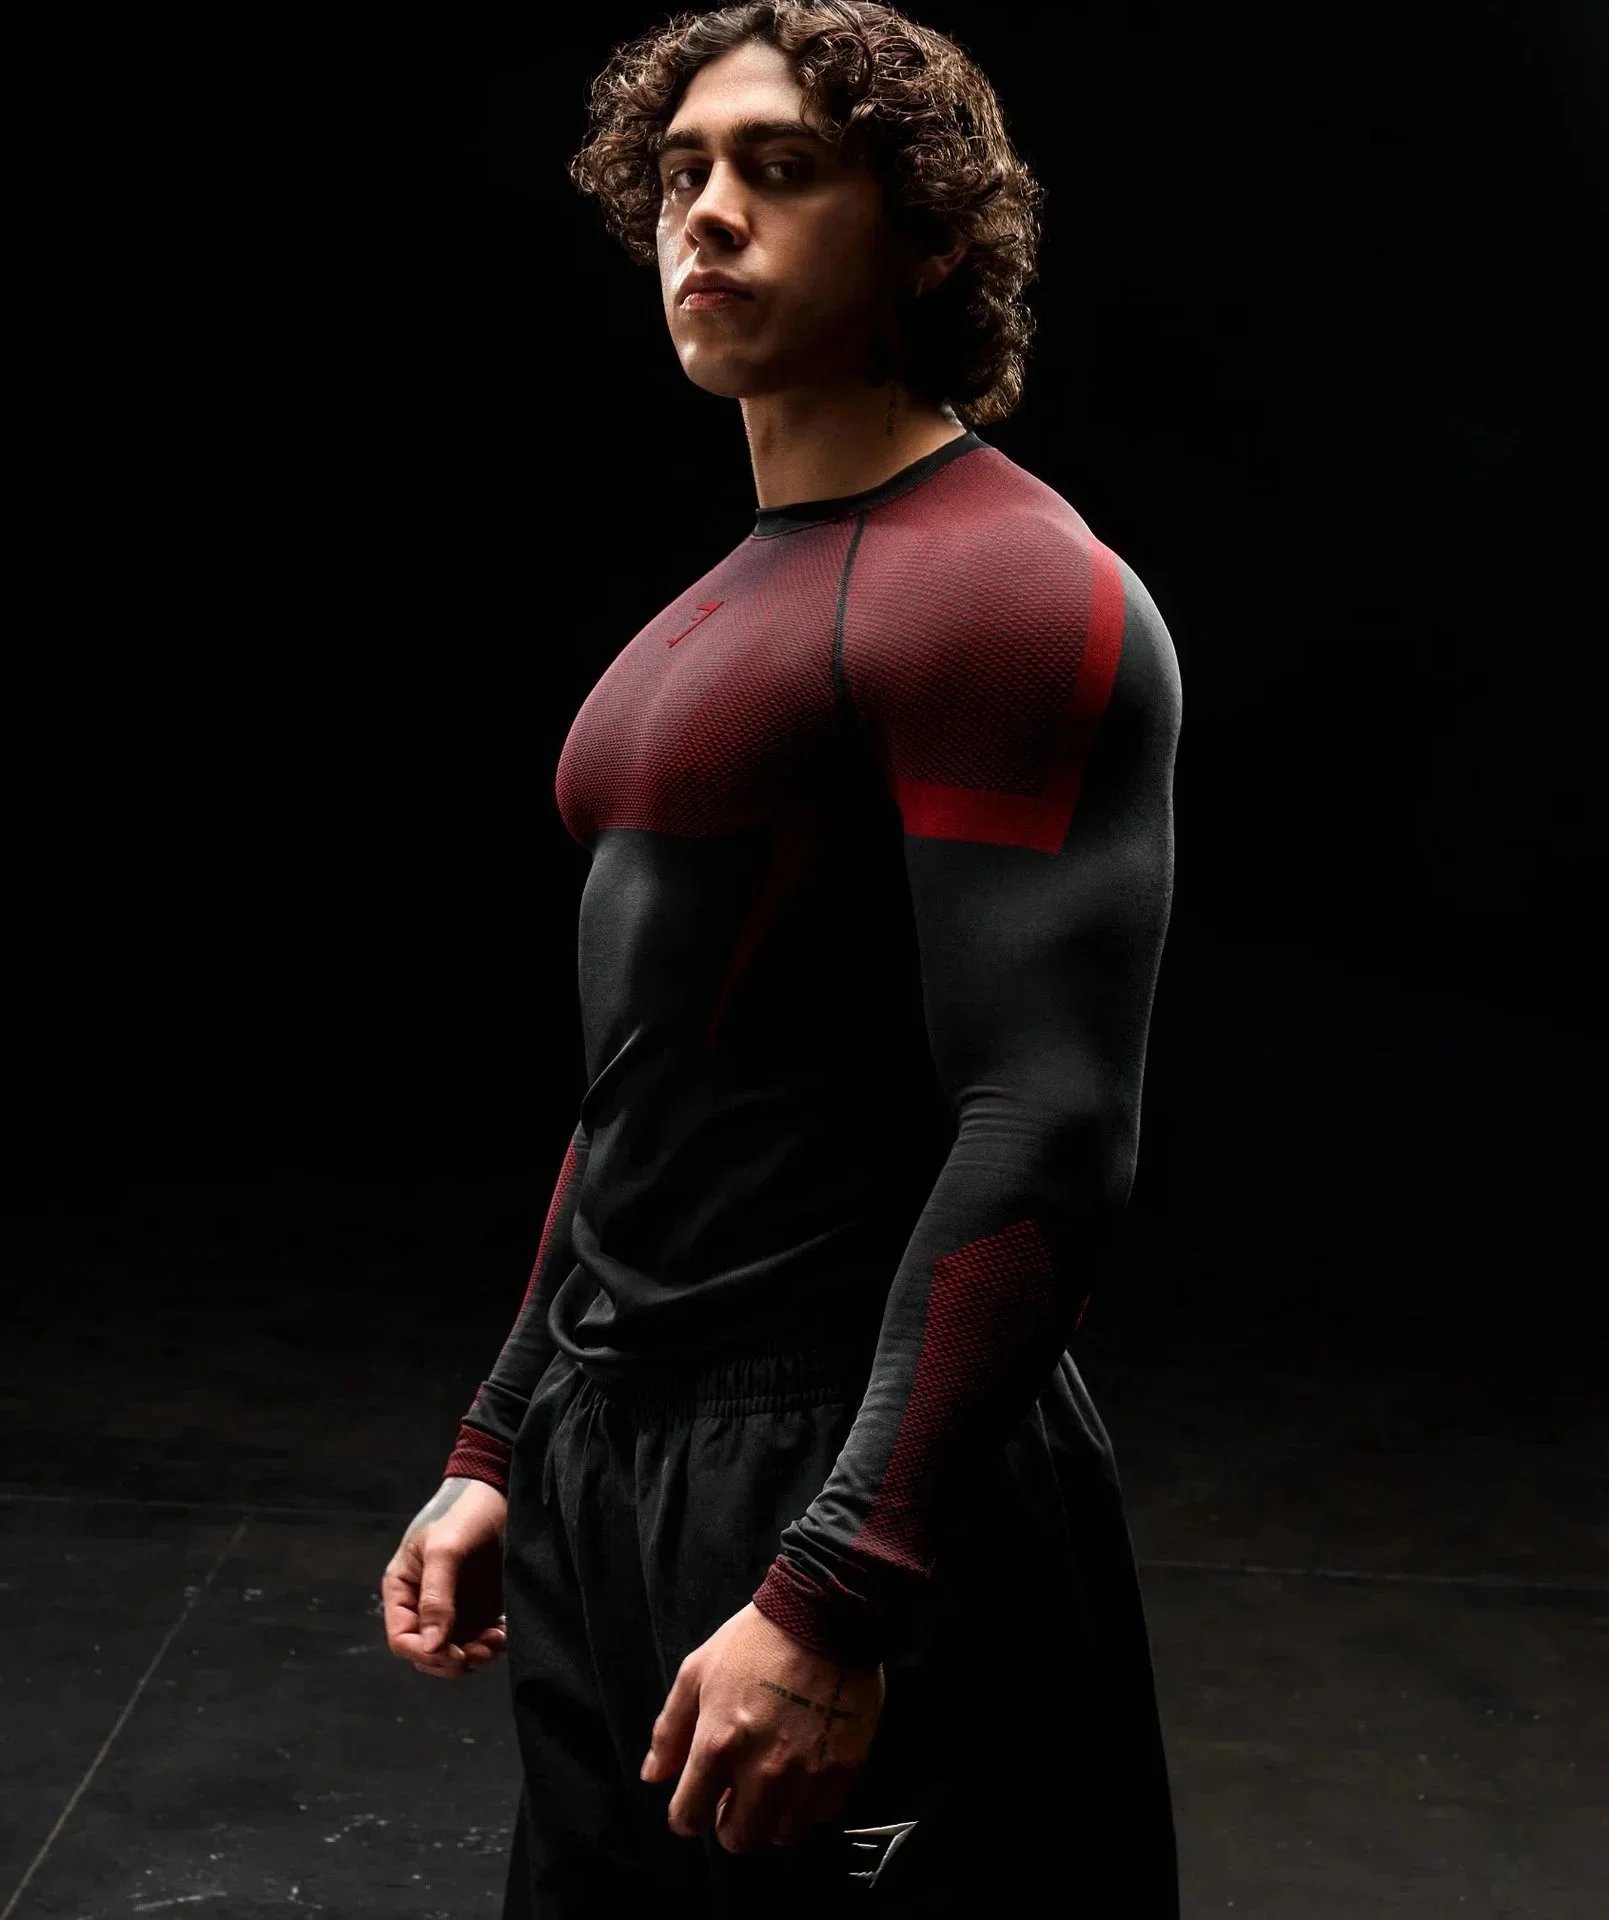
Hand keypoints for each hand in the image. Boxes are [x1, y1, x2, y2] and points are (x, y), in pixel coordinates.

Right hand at [381, 1475, 508, 1678]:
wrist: (501, 1490)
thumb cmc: (464, 1512)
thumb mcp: (445, 1550)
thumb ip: (435, 1597)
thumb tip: (431, 1646)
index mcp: (403, 1589)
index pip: (402, 1639)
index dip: (424, 1653)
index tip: (454, 1652)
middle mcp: (424, 1604)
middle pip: (428, 1654)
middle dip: (453, 1660)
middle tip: (482, 1649)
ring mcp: (453, 1608)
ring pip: (455, 1652)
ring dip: (475, 1656)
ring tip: (497, 1640)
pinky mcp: (479, 1608)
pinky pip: (479, 1641)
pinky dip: (491, 1645)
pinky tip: (505, 1633)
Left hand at [640, 1601, 884, 1851]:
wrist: (823, 1612)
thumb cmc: (755, 1639)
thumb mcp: (697, 1671)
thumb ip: (670, 1730)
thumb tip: (654, 1775)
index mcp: (718, 1744)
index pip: (688, 1818)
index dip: (687, 1812)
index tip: (698, 1797)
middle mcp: (762, 1770)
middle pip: (738, 1839)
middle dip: (730, 1820)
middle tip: (737, 1792)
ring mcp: (806, 1774)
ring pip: (781, 1834)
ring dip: (771, 1815)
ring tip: (772, 1783)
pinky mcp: (843, 1770)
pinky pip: (822, 1815)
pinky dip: (810, 1803)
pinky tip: (804, 1773)